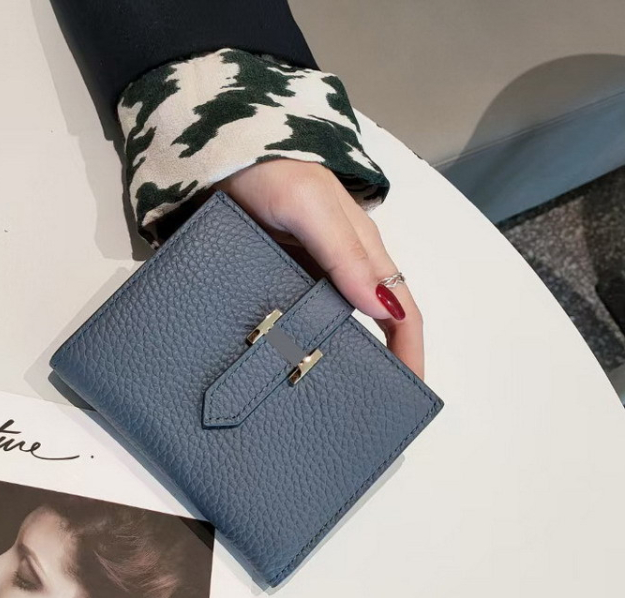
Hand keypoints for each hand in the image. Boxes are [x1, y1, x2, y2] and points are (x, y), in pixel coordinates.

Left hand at [210, 158, 424, 379]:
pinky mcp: (279, 279)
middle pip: (373, 323)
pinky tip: (286, 365)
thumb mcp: (312, 209)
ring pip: (334, 325)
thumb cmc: (274, 172)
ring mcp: (309, 276)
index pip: (401, 310)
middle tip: (366, 405)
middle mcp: (342, 269)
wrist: (221, 156)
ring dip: (337, 357)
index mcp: (364, 252)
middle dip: (380, 363)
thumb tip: (383, 310)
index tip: (409, 391)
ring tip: (326, 395)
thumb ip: (345, 255)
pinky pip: (297, 319)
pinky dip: (300, 344)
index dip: (411, 350)